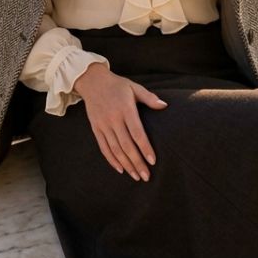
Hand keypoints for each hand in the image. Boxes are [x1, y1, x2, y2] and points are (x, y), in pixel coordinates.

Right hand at [73, 62, 167, 180]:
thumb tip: (165, 105)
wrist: (92, 81)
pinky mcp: (95, 129)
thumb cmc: (117, 85)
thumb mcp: (134, 87)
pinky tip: (121, 169)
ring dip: (126, 164)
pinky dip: (112, 160)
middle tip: (146, 176)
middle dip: (137, 162)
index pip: (137, 133)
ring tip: (136, 176)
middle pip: (126, 145)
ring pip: (115, 149)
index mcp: (125, 109)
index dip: (145, 148)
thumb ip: (149, 97)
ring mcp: (103, 125)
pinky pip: (104, 148)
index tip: (153, 161)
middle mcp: (113, 119)